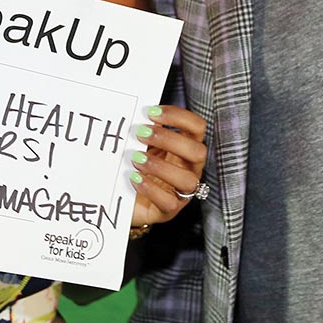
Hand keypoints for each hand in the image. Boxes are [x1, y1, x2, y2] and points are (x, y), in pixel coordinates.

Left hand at [128, 105, 207, 227]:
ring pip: (188, 180)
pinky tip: (134, 178)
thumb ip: (145, 132)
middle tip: (141, 133)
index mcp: (186, 148)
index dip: (178, 117)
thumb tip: (135, 114)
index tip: (152, 113)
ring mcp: (182, 191)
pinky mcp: (169, 210)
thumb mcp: (143, 146)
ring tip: (136, 158)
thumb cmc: (136, 167)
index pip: (197, 127)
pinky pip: (168, 202)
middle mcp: (190, 169)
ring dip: (160, 166)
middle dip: (170, 140)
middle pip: (198, 152)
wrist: (123, 200)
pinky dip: (150, 188)